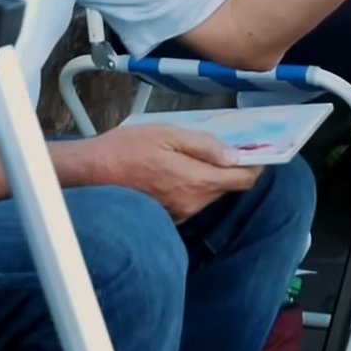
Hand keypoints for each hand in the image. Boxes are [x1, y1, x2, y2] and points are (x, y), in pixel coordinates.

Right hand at [94, 122, 260, 223]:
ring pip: (211, 193)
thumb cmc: (126, 149)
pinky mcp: (169, 216)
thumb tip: (235, 155)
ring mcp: (180, 213)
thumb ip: (204, 145)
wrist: (91, 174)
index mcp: (195, 182)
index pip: (242, 180)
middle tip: (228, 143)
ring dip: (213, 175)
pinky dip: (196, 184)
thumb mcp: (168, 134)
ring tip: (201, 152)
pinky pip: (194, 199)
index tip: (260, 150)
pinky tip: (183, 167)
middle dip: (233, 167)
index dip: (255, 164)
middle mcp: (192, 204)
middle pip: (228, 187)